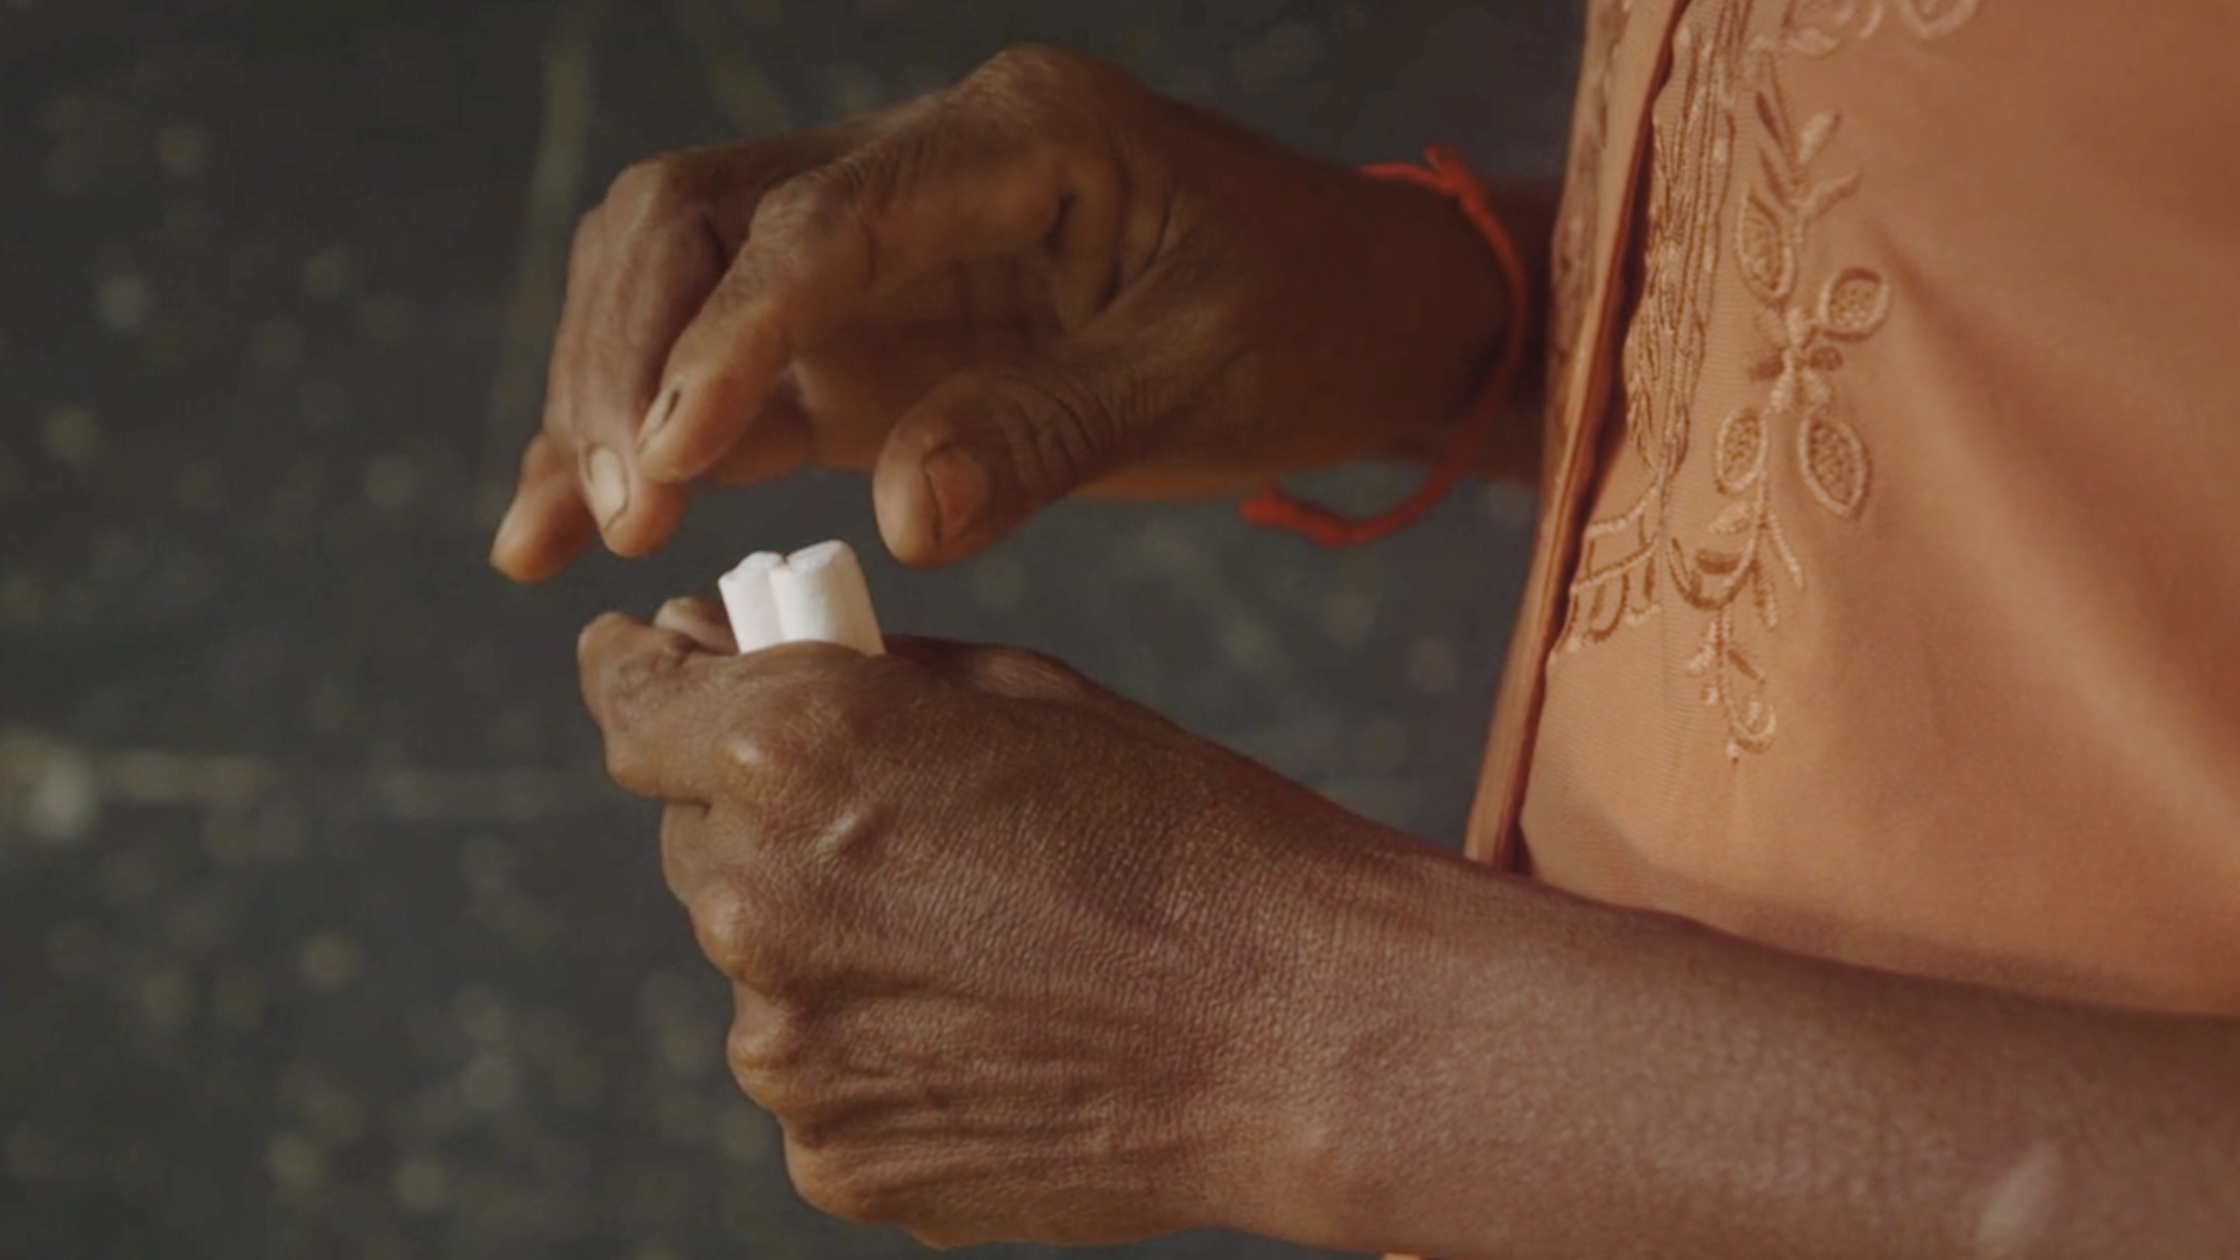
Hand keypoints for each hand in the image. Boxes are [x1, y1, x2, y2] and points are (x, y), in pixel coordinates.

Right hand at [494, 44, 1510, 579]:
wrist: (1359, 306)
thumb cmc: (1306, 317)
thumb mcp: (1202, 379)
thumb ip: (1049, 436)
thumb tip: (902, 516)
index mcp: (1017, 134)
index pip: (823, 219)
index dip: (729, 337)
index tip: (668, 464)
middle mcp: (920, 164)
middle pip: (700, 214)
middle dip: (628, 355)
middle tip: (622, 509)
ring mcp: (879, 244)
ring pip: (679, 278)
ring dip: (601, 394)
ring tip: (548, 536)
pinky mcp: (868, 327)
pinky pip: (724, 364)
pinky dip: (647, 436)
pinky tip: (569, 522)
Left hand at [576, 598, 1427, 1247]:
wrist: (1297, 1027)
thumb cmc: (1182, 830)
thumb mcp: (1020, 691)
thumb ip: (853, 673)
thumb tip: (720, 654)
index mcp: (791, 748)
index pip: (634, 700)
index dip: (640, 676)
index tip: (647, 666)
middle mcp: (756, 898)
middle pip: (698, 842)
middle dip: (767, 820)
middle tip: (897, 829)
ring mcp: (786, 1049)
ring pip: (762, 971)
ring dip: (829, 947)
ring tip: (987, 950)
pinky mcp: (833, 1159)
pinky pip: (819, 1081)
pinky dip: (877, 1053)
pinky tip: (994, 1035)